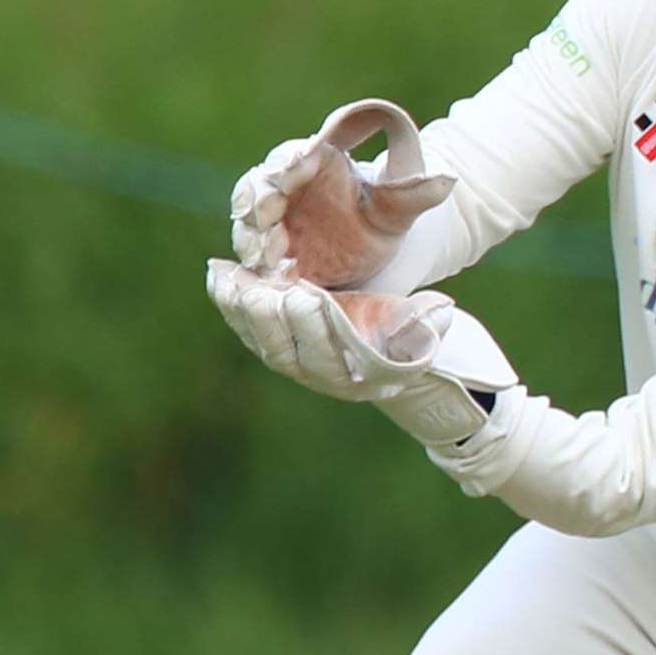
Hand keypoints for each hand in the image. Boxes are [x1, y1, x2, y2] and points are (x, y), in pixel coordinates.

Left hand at [207, 260, 518, 445]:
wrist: (384, 346)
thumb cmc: (407, 332)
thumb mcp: (423, 326)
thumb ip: (427, 321)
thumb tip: (436, 312)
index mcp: (358, 375)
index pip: (330, 355)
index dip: (317, 327)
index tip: (310, 295)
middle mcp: (320, 377)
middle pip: (287, 352)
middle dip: (272, 319)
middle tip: (264, 286)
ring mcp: (293, 364)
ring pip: (260, 342)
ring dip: (241, 310)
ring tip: (230, 277)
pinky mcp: (273, 347)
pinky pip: (246, 330)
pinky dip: (230, 304)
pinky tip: (220, 277)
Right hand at [230, 99, 455, 288]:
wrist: (380, 247)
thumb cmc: (390, 211)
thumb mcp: (407, 200)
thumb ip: (418, 189)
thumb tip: (447, 178)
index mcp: (314, 159)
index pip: (290, 155)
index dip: (285, 162)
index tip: (289, 171)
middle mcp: (284, 188)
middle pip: (257, 187)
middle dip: (259, 201)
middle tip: (267, 216)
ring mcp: (272, 223)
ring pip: (250, 225)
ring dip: (254, 238)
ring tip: (270, 255)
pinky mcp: (271, 256)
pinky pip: (255, 260)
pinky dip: (258, 268)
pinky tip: (273, 278)